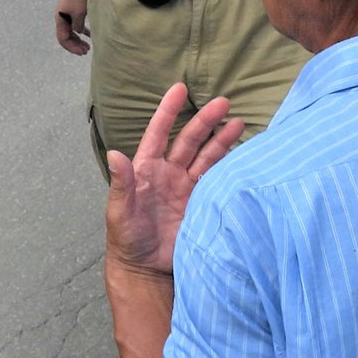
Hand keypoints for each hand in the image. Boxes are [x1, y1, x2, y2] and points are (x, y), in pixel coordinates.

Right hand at [55, 0, 89, 54]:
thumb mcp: (79, 13)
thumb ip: (78, 25)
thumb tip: (78, 32)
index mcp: (60, 21)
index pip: (63, 39)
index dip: (71, 47)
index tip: (82, 52)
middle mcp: (61, 19)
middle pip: (66, 37)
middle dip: (75, 45)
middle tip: (86, 51)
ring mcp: (66, 15)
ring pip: (71, 31)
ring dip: (78, 39)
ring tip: (88, 46)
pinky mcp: (71, 10)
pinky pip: (75, 24)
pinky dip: (81, 30)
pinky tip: (89, 34)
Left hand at [104, 83, 243, 276]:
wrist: (145, 268)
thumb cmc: (126, 238)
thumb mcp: (119, 211)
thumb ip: (121, 184)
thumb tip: (114, 154)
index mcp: (147, 169)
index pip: (158, 133)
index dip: (168, 111)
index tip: (180, 88)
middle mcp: (169, 173)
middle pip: (189, 141)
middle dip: (205, 121)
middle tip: (223, 102)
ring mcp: (186, 188)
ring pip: (206, 157)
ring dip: (222, 140)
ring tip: (239, 123)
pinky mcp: (201, 203)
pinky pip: (217, 180)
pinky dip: (229, 167)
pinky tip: (243, 155)